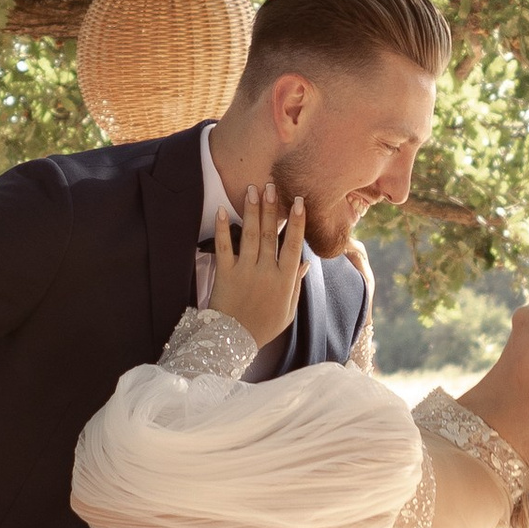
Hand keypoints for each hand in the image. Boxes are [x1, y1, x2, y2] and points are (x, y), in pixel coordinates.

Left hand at [210, 183, 307, 346]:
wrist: (234, 342)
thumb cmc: (264, 327)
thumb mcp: (288, 310)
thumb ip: (296, 284)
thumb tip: (305, 262)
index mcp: (284, 280)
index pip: (293, 245)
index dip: (296, 222)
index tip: (299, 202)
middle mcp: (266, 272)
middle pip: (271, 235)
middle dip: (272, 208)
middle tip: (272, 185)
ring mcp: (245, 272)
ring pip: (251, 236)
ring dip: (252, 211)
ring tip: (252, 189)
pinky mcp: (225, 274)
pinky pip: (224, 248)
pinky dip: (223, 229)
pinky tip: (223, 211)